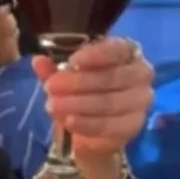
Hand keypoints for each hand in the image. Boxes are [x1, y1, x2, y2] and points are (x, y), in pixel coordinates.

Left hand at [37, 37, 151, 178]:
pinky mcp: (134, 125)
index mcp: (127, 53)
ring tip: (53, 105)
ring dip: (78, 104)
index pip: (117, 49)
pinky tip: (69, 121)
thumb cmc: (84, 92)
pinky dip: (86, 124)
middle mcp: (141, 73)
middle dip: (78, 82)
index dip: (95, 55)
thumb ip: (53, 70)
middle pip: (112, 77)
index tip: (71, 61)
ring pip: (109, 102)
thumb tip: (38, 61)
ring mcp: (141, 101)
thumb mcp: (65, 78)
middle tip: (50, 86)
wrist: (93, 129)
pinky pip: (109, 125)